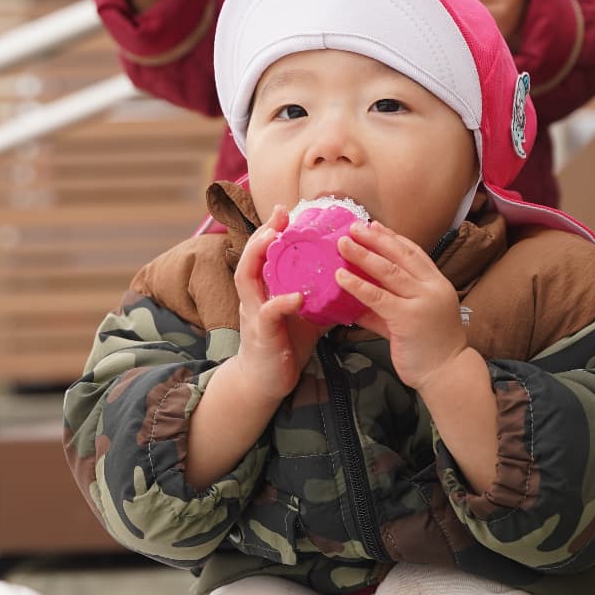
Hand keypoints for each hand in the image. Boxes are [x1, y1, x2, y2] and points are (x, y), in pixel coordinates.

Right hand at [229, 206, 322, 404]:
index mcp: (263, 291)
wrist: (266, 383)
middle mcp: (253, 298)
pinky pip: (268, 313)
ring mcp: (254, 315)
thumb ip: (319, 297)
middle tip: (280, 214)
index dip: (270, 231)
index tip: (284, 211)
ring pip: (247, 278)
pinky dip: (282, 302)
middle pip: (249, 257)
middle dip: (262, 233)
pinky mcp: (261, 335)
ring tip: (275, 237)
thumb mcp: (304, 317)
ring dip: (259, 255)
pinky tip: (297, 295)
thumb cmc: (284, 347)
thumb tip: (348, 281)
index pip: (262, 255)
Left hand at [334, 221, 470, 391]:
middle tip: (354, 226)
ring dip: (363, 254)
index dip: (392, 238)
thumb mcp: (411, 321)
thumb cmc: (430, 349)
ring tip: (343, 243)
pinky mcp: (408, 318)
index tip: (374, 226)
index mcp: (436, 284)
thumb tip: (357, 301)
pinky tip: (341, 276)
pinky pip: (378, 297)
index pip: (413, 252)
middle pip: (400, 255)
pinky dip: (357, 285)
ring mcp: (421, 301)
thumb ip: (387, 308)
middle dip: (375, 239)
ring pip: (388, 271)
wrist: (447, 374)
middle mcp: (432, 287)